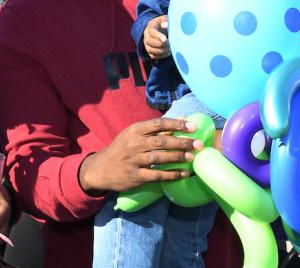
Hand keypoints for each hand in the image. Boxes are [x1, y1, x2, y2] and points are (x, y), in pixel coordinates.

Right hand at [78, 117, 203, 195]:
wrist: (101, 168)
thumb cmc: (122, 149)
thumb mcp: (133, 135)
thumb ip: (156, 130)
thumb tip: (181, 122)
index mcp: (134, 130)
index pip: (158, 124)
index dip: (176, 124)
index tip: (192, 127)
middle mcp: (134, 143)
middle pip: (162, 141)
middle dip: (182, 142)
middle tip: (198, 144)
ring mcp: (134, 160)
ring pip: (160, 158)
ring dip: (179, 157)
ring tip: (193, 157)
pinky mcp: (135, 176)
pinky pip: (157, 175)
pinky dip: (172, 174)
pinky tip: (184, 174)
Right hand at [143, 15, 170, 58]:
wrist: (162, 29)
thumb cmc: (165, 23)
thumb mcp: (166, 19)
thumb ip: (166, 21)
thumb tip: (165, 25)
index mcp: (150, 26)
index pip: (151, 31)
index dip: (158, 36)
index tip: (165, 39)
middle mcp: (146, 35)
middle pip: (148, 41)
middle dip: (160, 44)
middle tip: (170, 44)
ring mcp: (146, 43)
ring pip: (150, 49)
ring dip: (161, 51)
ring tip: (170, 49)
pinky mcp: (149, 50)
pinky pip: (153, 56)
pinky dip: (161, 55)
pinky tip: (168, 52)